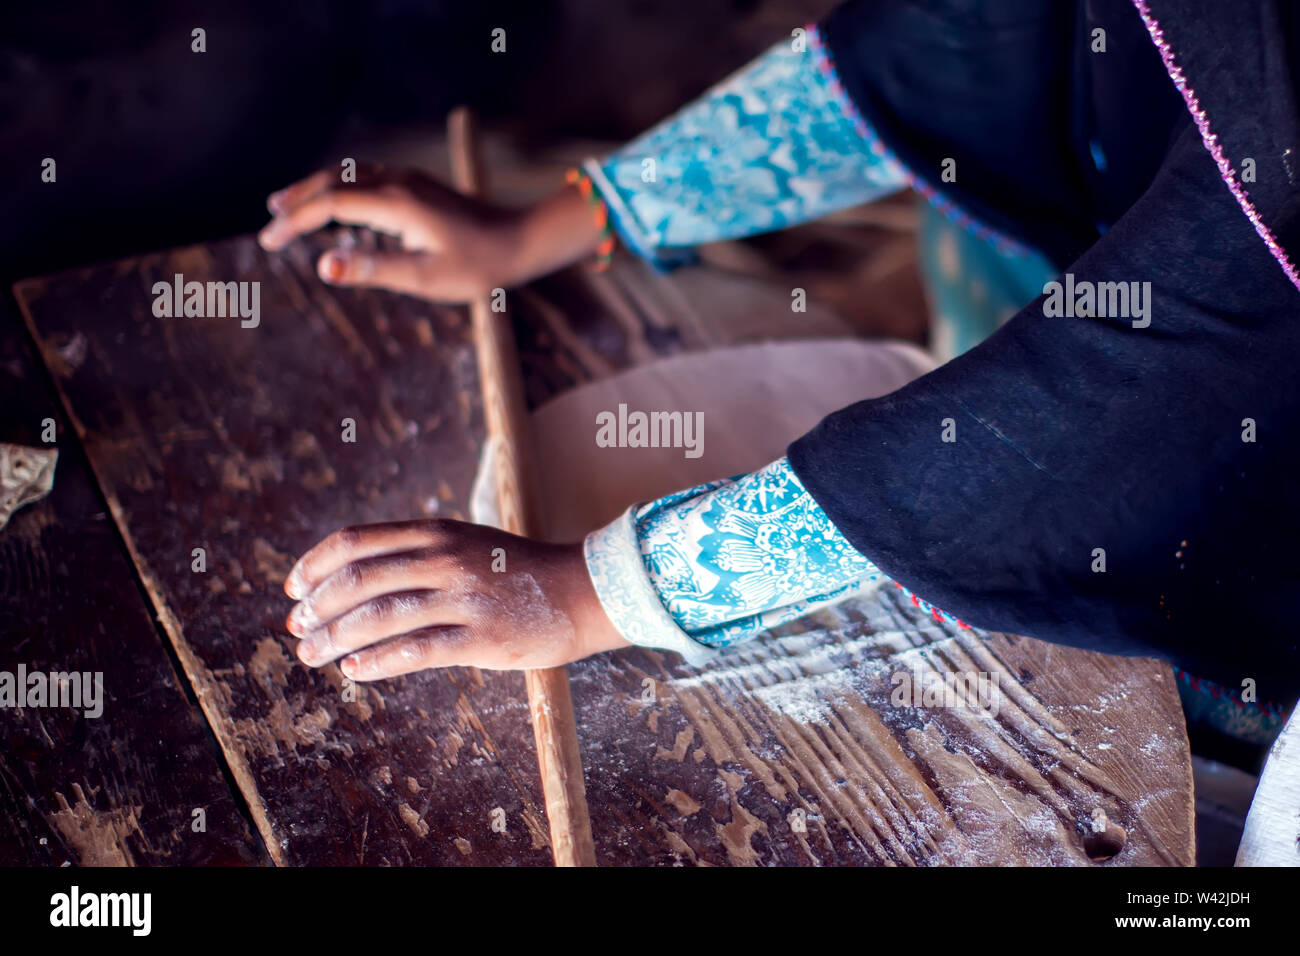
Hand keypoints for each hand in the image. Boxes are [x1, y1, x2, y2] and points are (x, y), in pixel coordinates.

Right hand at [258, 164, 521, 301]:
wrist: (520, 240)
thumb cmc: (476, 266)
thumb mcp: (424, 278)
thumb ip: (372, 270)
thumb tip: (323, 266)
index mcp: (395, 204)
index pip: (328, 205)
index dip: (294, 222)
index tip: (270, 241)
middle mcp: (398, 182)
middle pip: (332, 181)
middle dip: (296, 201)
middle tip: (269, 224)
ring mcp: (409, 179)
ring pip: (348, 175)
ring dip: (315, 189)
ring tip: (288, 206)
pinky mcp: (418, 184)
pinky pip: (366, 177)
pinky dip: (339, 188)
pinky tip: (337, 204)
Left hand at [283, 518, 629, 678]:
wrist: (582, 591)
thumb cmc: (515, 572)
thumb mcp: (464, 543)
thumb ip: (415, 554)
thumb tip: (351, 581)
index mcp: (436, 532)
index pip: (356, 541)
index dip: (315, 564)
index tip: (294, 587)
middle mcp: (445, 559)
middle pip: (358, 580)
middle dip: (317, 607)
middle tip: (296, 627)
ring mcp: (463, 599)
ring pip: (378, 618)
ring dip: (334, 638)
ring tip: (312, 654)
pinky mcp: (480, 638)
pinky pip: (415, 651)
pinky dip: (376, 662)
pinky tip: (355, 671)